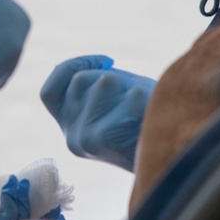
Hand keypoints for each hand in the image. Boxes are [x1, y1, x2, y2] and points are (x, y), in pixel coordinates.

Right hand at [0, 152, 58, 219]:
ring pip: (12, 201)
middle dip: (37, 210)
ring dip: (31, 196)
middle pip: (16, 216)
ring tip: (53, 192)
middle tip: (61, 203)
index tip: (57, 219)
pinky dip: (17, 184)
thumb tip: (19, 218)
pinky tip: (32, 181)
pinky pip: (2, 186)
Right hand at [40, 55, 155, 171]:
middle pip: (80, 80)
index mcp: (70, 129)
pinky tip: (149, 115)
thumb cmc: (146, 119)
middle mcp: (72, 137)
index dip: (71, 67)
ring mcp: (85, 139)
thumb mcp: (114, 100)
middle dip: (110, 75)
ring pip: (104, 82)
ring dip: (129, 86)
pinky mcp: (105, 139)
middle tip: (135, 96)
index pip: (49, 93)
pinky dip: (143, 96)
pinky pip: (128, 95)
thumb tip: (90, 67)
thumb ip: (96, 85)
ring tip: (143, 107)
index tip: (105, 62)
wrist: (170, 156)